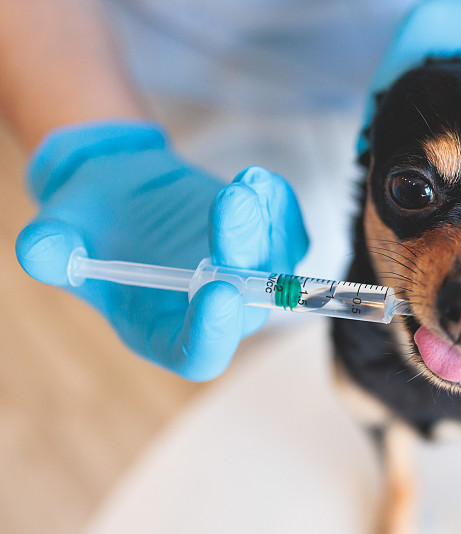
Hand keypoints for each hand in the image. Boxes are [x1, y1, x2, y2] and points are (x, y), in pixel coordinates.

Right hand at [15, 122, 307, 379]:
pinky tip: (258, 179)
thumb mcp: (59, 233)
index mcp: (160, 330)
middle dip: (242, 256)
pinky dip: (280, 208)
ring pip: (275, 267)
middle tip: (230, 206)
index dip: (210, 332)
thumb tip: (44, 252)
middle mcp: (211, 312)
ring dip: (266, 228)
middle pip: (246, 306)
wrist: (120, 189)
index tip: (214, 292)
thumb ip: (52, 250)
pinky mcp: (264, 244)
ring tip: (244, 185)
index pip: (197, 353)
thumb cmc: (89, 223)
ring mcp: (243, 278)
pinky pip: (287, 234)